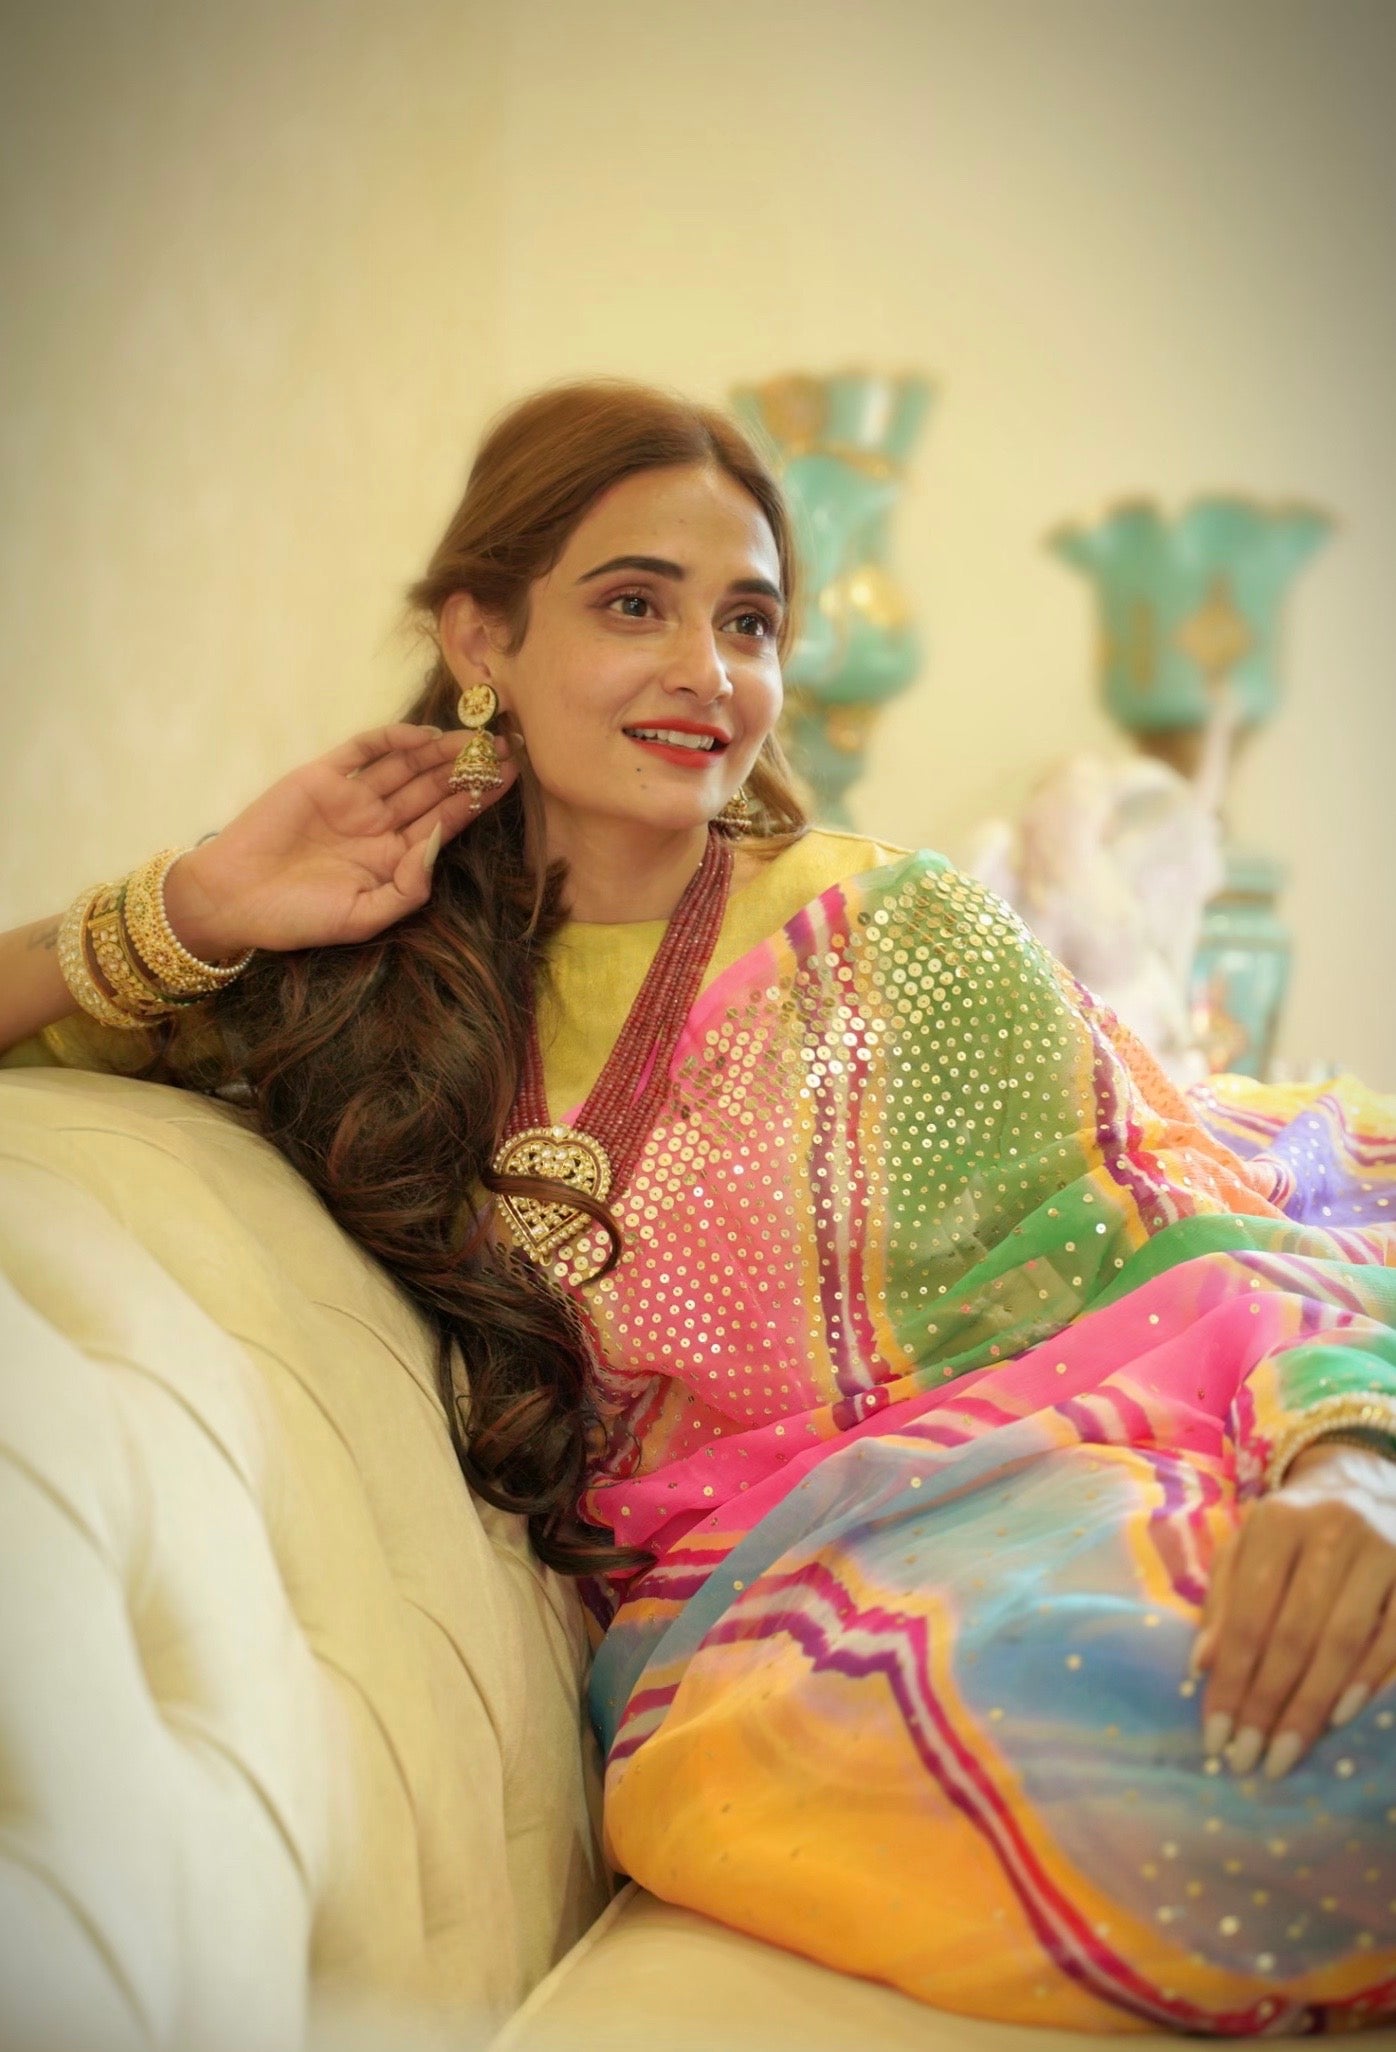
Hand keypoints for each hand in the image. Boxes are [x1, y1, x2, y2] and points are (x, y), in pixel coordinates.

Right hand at [163, 722, 514, 956]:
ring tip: (477, 738)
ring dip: (440, 751)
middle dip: (468, 769)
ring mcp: (350, 798)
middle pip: (432, 789)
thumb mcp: (363, 917)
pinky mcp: (321, 776)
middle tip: (507, 747)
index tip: (511, 779)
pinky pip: (364, 750)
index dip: (477, 800)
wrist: (232, 899)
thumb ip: (408, 888)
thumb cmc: (296, 918)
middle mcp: (376, 824)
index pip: (444, 823)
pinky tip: (425, 736)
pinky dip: (393, 739)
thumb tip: (440, 844)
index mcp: (391, 859)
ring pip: (406, 766)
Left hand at [1192, 1441, 1395, 1778]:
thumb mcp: (1249, 1547)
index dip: (1232, 1679)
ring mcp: (1380, 1550)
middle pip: (1293, 1633)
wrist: (1366, 1485)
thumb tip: (1203, 1665)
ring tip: (1287, 1751)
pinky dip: (1369, 1679)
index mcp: (1275, 1522)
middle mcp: (1328, 1530)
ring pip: (1342, 1640)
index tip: (1216, 1735)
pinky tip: (1345, 1717)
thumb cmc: (1294, 1530)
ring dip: (1313, 1705)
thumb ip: (1224, 1599)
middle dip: (1268, 1703)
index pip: (1247, 1614)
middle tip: (1249, 1758)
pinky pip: (1394, 1637)